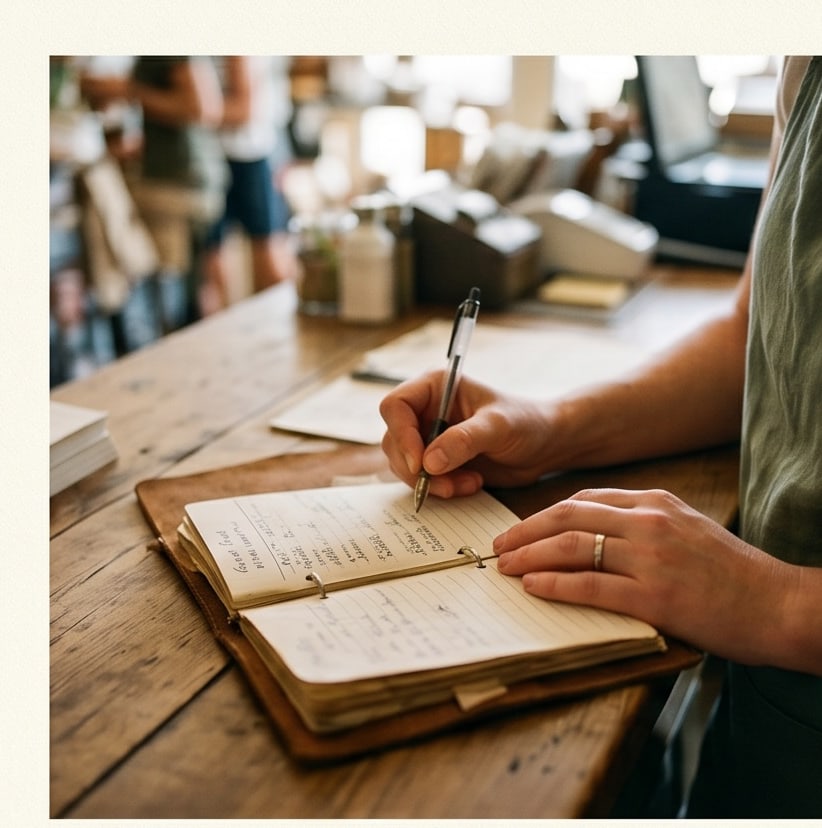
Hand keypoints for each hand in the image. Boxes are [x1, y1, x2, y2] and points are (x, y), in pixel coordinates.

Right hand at [379, 370, 553, 497]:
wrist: (545, 446)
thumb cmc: (527, 422)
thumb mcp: (498, 426)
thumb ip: (464, 440)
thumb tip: (428, 462)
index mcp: (434, 387)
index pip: (395, 407)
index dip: (401, 435)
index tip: (420, 463)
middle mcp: (425, 410)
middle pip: (394, 440)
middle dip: (416, 468)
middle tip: (445, 484)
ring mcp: (429, 437)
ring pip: (404, 464)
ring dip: (431, 482)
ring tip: (467, 483)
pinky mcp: (437, 461)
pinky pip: (421, 479)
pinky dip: (441, 488)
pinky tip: (470, 484)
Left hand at [494, 487, 800, 666]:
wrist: (780, 604)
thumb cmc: (731, 572)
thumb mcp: (686, 529)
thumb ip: (641, 523)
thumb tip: (589, 533)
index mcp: (654, 501)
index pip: (583, 498)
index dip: (543, 514)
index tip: (521, 528)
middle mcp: (649, 521)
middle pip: (568, 515)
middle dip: (525, 530)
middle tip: (499, 545)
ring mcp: (652, 557)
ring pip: (572, 546)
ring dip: (530, 555)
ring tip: (505, 566)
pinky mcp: (656, 595)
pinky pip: (591, 585)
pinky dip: (555, 585)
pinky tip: (533, 587)